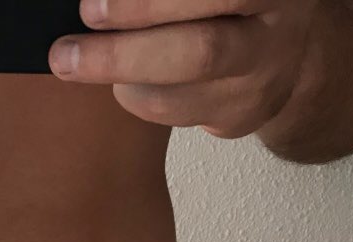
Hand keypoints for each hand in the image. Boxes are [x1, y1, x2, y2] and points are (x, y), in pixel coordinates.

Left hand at [48, 0, 319, 137]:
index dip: (146, 6)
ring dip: (118, 80)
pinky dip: (133, 96)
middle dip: (122, 55)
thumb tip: (99, 3)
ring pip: (175, 98)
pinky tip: (123, 77)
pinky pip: (169, 116)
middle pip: (200, 53)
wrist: (288, 45)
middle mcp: (275, 34)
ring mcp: (260, 84)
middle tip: (65, 53)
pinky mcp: (238, 119)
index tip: (92, 8)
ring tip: (79, 59)